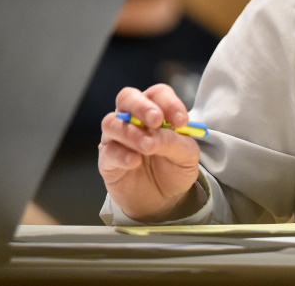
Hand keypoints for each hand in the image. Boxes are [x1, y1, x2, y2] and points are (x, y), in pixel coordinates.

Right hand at [99, 84, 203, 221]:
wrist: (164, 199)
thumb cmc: (175, 169)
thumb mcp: (187, 156)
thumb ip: (176, 142)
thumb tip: (156, 134)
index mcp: (157, 111)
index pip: (158, 94)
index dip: (168, 102)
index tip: (181, 121)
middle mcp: (133, 119)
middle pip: (127, 98)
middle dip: (141, 106)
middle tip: (155, 120)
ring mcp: (117, 138)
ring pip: (112, 123)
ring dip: (131, 132)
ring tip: (148, 146)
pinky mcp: (107, 160)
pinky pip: (108, 151)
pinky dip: (121, 154)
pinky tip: (134, 161)